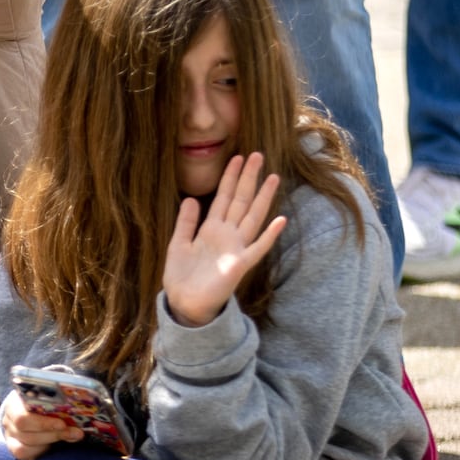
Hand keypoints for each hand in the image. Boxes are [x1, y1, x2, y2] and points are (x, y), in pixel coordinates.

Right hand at [0, 389, 83, 459]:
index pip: (22, 416)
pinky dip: (42, 453)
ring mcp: (10, 436)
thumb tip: (76, 417)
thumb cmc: (40, 402)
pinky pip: (26, 456)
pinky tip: (54, 446)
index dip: (42, 422)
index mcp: (13, 404)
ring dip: (50, 443)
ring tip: (70, 437)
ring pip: (25, 447)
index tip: (63, 424)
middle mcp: (8, 421)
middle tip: (74, 432)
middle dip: (52, 434)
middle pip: (25, 432)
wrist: (29, 411)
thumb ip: (55, 405)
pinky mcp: (15, 449)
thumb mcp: (45, 399)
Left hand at [163, 152, 286, 326]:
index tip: (237, 158)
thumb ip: (186, 222)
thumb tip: (191, 198)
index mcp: (211, 229)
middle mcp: (227, 235)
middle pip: (240, 201)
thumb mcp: (179, 244)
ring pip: (251, 217)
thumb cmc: (182, 276)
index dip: (229, 178)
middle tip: (257, 155)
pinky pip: (258, 248)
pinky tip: (280, 220)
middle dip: (248, 178)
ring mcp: (235, 249)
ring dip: (262, 198)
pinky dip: (269, 235)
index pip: (223, 197)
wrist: (184, 304)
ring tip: (273, 177)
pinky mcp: (240, 265)